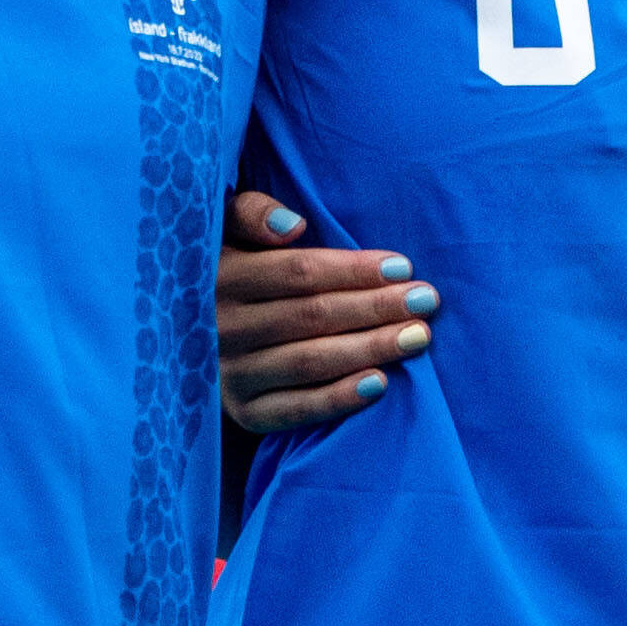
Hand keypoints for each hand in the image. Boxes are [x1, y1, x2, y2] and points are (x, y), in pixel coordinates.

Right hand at [216, 191, 438, 433]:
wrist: (200, 338)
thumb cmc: (237, 272)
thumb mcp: (228, 232)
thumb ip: (251, 213)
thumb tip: (292, 225)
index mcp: (219, 277)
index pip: (297, 273)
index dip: (353, 270)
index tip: (403, 267)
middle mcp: (220, 328)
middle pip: (311, 317)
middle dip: (375, 307)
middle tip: (426, 301)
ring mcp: (229, 373)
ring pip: (310, 361)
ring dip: (370, 349)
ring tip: (418, 336)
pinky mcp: (243, 412)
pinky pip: (295, 410)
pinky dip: (338, 398)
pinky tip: (380, 383)